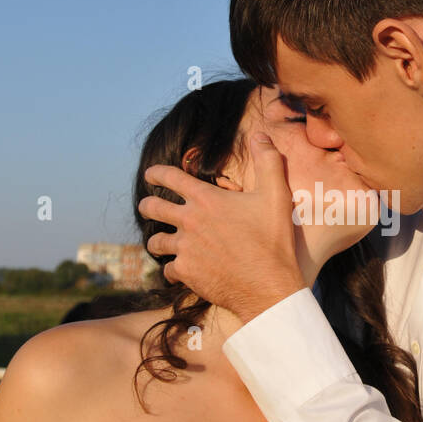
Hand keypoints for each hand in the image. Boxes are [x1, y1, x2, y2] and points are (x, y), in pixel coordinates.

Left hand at [139, 132, 307, 320]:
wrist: (268, 286)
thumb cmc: (273, 240)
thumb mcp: (276, 195)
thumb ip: (268, 161)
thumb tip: (259, 135)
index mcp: (206, 199)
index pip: (171, 177)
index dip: (156, 172)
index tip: (149, 174)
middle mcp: (189, 221)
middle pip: (153, 208)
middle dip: (146, 205)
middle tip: (145, 207)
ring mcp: (185, 248)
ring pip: (156, 242)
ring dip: (155, 240)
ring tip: (158, 243)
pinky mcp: (186, 272)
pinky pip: (168, 269)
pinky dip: (173, 269)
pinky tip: (178, 271)